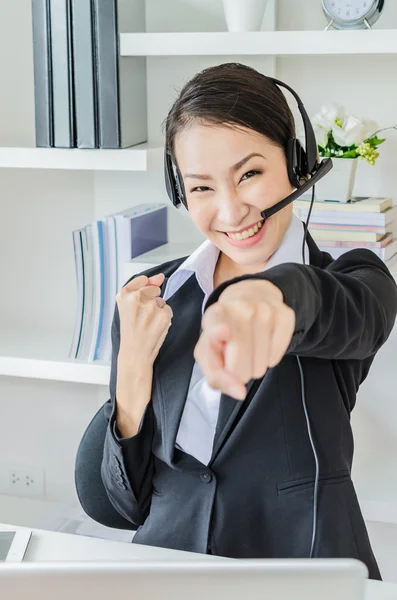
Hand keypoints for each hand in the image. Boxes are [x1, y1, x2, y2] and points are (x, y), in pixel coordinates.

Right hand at [116, 273, 172, 364]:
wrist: (134, 353)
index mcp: (124, 295)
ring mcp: (151, 306)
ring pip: (161, 301)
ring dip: (158, 310)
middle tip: (142, 317)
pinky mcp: (163, 315)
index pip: (142, 280)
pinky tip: (155, 327)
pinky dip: (164, 318)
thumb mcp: (127, 307)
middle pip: (154, 290)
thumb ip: (143, 288)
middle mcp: (136, 298)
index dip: (145, 289)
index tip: (141, 301)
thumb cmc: (130, 332)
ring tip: (148, 324)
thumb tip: (160, 277)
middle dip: (152, 300)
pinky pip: (168, 310)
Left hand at [193, 280, 294, 399]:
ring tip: (250, 348)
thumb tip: (240, 392)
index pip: (216, 327)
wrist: (250, 297)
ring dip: (255, 365)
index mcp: (214, 315)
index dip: (218, 332)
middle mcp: (240, 308)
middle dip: (238, 371)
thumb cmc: (225, 332)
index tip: (225, 331)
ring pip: (261, 365)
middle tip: (236, 357)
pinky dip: (270, 358)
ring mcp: (265, 310)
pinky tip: (264, 344)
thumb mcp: (210, 351)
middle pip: (240, 364)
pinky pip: (277, 357)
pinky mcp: (285, 315)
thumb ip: (217, 376)